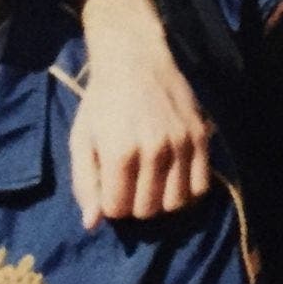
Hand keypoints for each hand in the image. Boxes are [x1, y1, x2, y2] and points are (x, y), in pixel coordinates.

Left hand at [69, 22, 213, 226]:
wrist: (134, 59)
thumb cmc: (102, 101)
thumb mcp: (81, 138)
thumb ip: (84, 183)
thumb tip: (92, 224)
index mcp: (120, 153)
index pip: (118, 210)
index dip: (110, 203)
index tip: (109, 187)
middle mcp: (154, 151)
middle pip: (147, 210)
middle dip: (134, 203)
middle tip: (130, 183)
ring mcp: (181, 145)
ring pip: (175, 204)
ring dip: (161, 199)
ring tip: (151, 181)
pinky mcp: (200, 138)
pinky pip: (201, 187)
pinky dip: (187, 190)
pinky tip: (174, 176)